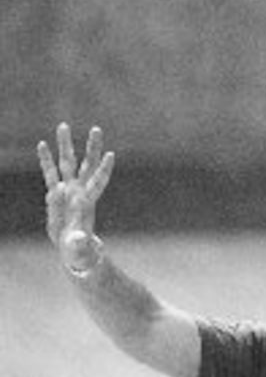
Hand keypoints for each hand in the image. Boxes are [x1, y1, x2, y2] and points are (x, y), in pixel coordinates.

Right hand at [37, 124, 113, 261]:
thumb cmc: (79, 251)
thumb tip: (80, 238)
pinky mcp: (55, 193)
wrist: (71, 249)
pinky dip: (46, 159)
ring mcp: (68, 190)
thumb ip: (80, 243)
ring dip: (65, 145)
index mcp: (88, 203)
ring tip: (63, 125)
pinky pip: (49, 172)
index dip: (103, 170)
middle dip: (92, 147)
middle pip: (87, 165)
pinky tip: (43, 144)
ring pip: (67, 163)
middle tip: (97, 128)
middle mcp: (80, 191)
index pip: (98, 182)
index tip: (111, 155)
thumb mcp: (79, 249)